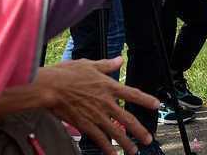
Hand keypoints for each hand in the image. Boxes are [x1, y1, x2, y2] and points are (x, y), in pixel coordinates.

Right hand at [35, 59, 157, 154]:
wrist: (50, 88)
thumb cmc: (66, 74)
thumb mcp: (89, 64)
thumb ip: (106, 65)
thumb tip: (119, 60)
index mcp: (108, 86)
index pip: (132, 94)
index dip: (146, 100)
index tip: (156, 105)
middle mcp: (105, 103)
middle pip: (127, 119)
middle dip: (139, 131)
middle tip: (148, 139)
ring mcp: (96, 116)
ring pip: (115, 132)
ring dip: (126, 143)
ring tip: (134, 150)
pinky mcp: (84, 125)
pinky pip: (99, 139)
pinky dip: (107, 148)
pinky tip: (112, 154)